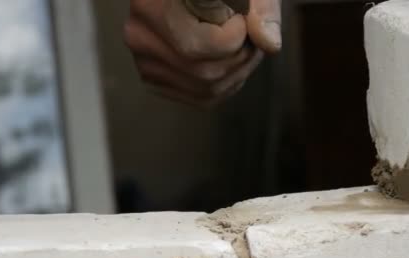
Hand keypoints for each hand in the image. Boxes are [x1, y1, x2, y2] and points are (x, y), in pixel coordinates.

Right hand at [124, 0, 280, 108]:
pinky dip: (228, 84)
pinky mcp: (157, 80)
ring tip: (246, 46)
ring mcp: (145, 62)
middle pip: (203, 73)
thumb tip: (269, 43)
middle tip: (252, 36)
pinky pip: (202, 98)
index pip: (196, 46)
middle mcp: (139, 35)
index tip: (242, 19)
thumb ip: (262, 8)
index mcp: (150, 4)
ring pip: (206, 89)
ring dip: (239, 72)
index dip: (233, 39)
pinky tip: (233, 60)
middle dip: (241, 58)